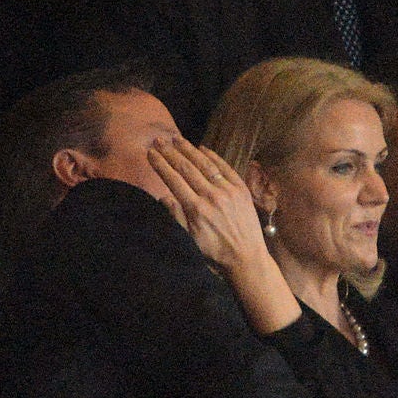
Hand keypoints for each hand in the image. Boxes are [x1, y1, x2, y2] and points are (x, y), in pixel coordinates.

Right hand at [148, 137, 300, 334]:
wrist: (246, 257)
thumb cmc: (215, 252)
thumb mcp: (190, 239)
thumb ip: (176, 216)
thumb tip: (163, 196)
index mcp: (196, 209)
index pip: (173, 180)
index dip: (161, 164)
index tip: (150, 153)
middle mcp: (211, 196)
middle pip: (187, 168)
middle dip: (171, 152)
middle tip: (160, 140)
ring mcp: (228, 191)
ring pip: (205, 164)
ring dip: (189, 150)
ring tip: (177, 139)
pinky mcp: (242, 190)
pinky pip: (225, 168)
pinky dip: (213, 157)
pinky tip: (202, 148)